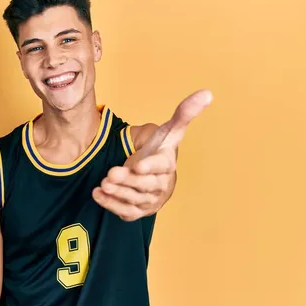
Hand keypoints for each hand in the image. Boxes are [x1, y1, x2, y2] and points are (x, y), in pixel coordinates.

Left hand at [92, 89, 212, 220]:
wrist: (152, 174)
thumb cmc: (160, 150)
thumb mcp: (169, 131)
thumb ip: (184, 113)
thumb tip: (207, 93)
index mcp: (167, 165)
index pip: (161, 167)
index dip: (149, 167)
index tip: (137, 165)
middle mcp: (160, 185)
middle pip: (144, 185)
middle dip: (127, 180)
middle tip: (111, 173)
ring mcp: (148, 200)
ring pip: (133, 199)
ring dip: (117, 192)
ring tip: (103, 183)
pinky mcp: (136, 211)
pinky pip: (124, 212)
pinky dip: (110, 205)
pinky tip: (98, 194)